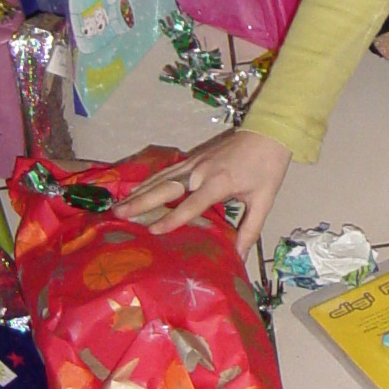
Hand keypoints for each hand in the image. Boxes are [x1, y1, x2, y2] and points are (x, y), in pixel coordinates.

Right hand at [114, 129, 290, 257]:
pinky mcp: (194, 157)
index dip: (172, 218)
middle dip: (142, 202)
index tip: (153, 231)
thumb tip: (240, 256)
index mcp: (218, 182)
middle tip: (119, 214)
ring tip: (118, 204)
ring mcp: (195, 162)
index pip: (191, 204)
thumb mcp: (264, 200)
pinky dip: (150, 179)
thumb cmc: (268, 167)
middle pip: (167, 188)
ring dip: (140, 191)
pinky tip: (136, 187)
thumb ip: (250, 229)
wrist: (270, 131)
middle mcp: (201, 171)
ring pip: (162, 178)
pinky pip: (168, 170)